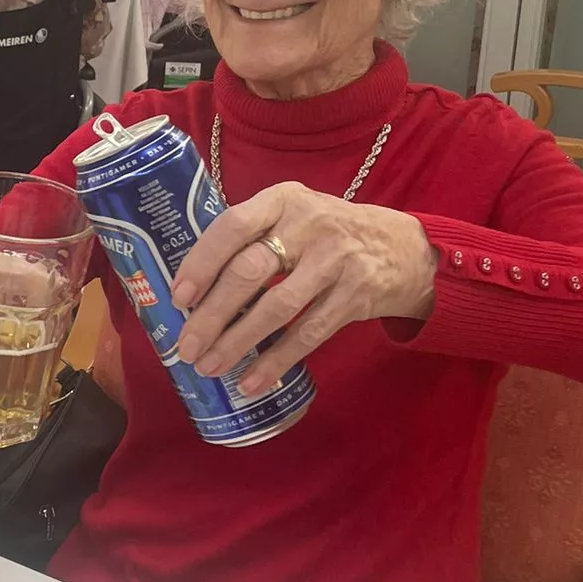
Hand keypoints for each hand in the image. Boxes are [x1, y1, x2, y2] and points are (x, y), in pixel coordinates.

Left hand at [170, 182, 437, 396]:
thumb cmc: (326, 233)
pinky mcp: (356, 295)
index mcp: (282, 200)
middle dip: (212, 314)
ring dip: (238, 342)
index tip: (179, 298)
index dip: (202, 263)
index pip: (233, 226)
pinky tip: (252, 381)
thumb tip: (191, 290)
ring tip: (209, 366)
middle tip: (187, 346)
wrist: (403, 247)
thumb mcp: (292, 216)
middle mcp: (309, 225)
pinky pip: (309, 334)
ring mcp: (336, 260)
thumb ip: (251, 238)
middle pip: (250, 271)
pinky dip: (277, 361)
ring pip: (277, 307)